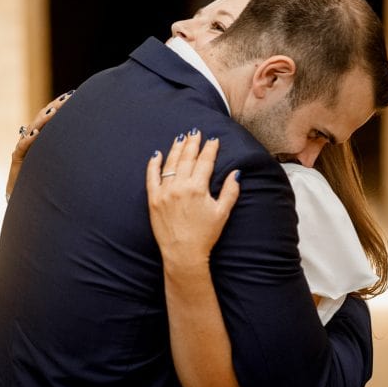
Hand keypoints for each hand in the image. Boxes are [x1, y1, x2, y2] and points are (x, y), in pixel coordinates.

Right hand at [6, 91, 73, 200]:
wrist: (31, 198)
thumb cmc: (51, 179)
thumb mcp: (66, 161)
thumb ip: (76, 150)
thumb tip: (99, 141)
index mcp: (44, 136)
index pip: (52, 116)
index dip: (61, 105)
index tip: (74, 95)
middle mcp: (33, 138)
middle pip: (43, 118)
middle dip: (55, 107)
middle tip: (68, 98)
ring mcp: (24, 147)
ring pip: (33, 129)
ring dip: (43, 120)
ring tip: (54, 111)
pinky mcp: (17, 159)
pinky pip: (22, 147)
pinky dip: (29, 139)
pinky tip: (37, 133)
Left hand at [146, 130, 239, 264]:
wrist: (183, 253)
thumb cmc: (205, 235)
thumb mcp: (222, 213)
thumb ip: (230, 191)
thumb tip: (236, 173)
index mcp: (198, 188)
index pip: (205, 162)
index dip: (210, 149)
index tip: (213, 140)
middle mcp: (180, 187)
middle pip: (187, 159)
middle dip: (193, 144)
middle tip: (196, 132)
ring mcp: (164, 192)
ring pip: (170, 164)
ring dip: (177, 149)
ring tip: (181, 138)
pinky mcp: (153, 199)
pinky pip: (151, 177)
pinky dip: (154, 164)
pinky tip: (157, 154)